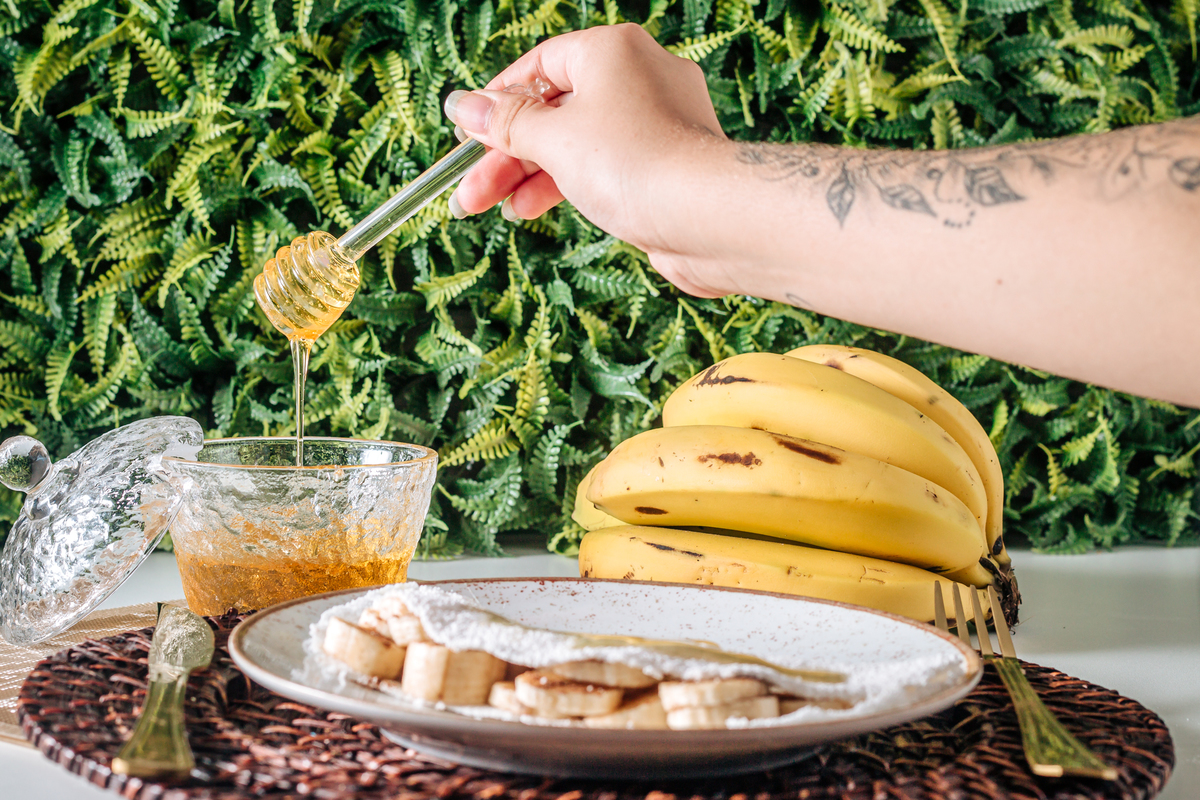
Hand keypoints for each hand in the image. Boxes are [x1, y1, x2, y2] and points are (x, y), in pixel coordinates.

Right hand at [444, 24, 733, 296]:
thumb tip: (463, 105)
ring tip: (491, 207)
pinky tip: (532, 209)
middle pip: (554, 110)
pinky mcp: (665, 163)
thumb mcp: (552, 139)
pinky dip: (568, 185)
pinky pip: (605, 166)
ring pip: (577, 142)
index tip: (469, 130)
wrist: (707, 215)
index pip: (540, 65)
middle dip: (505, 154)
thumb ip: (506, 124)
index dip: (499, 100)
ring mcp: (656, 122)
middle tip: (469, 190)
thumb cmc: (633, 162)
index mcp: (612, 50)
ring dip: (529, 175)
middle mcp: (639, 76)